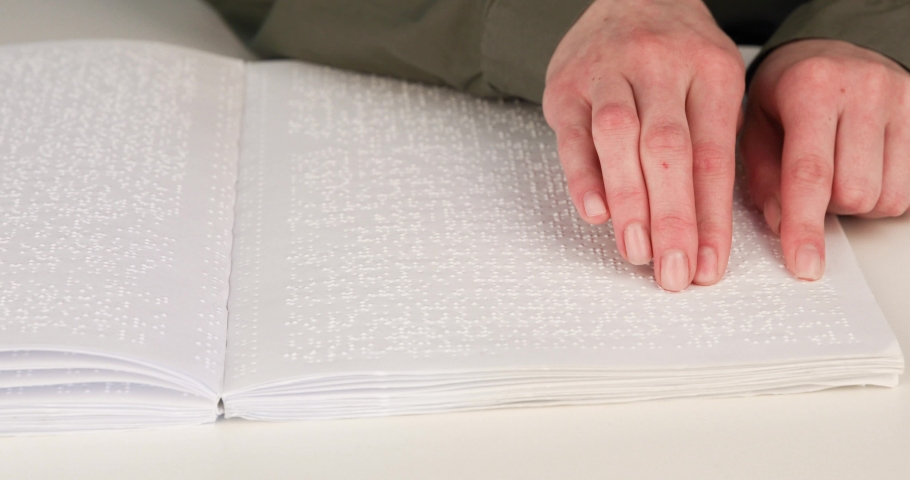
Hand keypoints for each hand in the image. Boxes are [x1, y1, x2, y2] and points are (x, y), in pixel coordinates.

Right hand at [543, 0, 744, 290]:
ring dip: (630, 201)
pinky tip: (596, 213)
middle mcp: (660, 69)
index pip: (712, 156)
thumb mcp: (715, 86)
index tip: (708, 266)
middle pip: (668, 150)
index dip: (711, 217)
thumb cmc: (677, 56)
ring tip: (637, 253)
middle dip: (673, 218)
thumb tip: (706, 230)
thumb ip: (714, 147)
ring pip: (619, 140)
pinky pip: (574, 134)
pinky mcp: (567, 85)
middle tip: (673, 272)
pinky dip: (583, 176)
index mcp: (710, 73)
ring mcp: (609, 74)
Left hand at [741, 39, 909, 280]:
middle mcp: (862, 91)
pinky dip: (883, 194)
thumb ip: (762, 176)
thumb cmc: (787, 92)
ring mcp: (901, 101)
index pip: (810, 174)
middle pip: (854, 193)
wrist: (831, 50)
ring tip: (838, 171)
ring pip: (887, 197)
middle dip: (828, 206)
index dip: (805, 227)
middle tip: (811, 183)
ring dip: (857, 203)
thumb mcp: (753, 125)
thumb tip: (780, 225)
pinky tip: (862, 170)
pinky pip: (909, 189)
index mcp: (811, 89)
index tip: (804, 265)